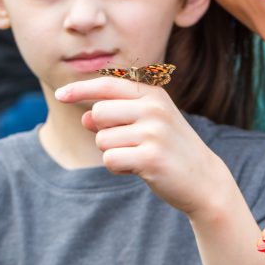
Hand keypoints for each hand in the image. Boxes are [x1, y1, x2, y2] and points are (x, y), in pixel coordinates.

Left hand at [54, 76, 227, 216]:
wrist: (203, 180)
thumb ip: (116, 117)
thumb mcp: (148, 125)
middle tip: (127, 143)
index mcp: (154, 95)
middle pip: (99, 113)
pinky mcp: (150, 157)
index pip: (108, 84)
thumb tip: (84, 118)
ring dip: (112, 152)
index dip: (80, 89)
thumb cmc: (170, 149)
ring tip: (138, 156)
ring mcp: (154, 132)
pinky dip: (118, 168)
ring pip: (102, 140)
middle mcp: (154, 109)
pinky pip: (110, 160)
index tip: (60, 94)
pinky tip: (138, 169)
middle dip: (103, 132)